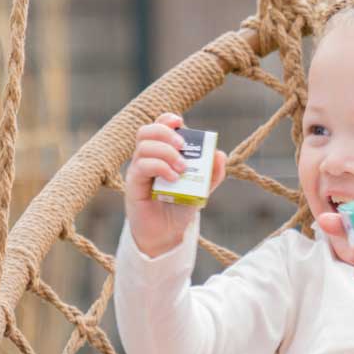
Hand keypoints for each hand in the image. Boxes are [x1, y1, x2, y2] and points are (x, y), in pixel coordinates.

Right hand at [124, 113, 226, 256]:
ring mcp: (139, 169)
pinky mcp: (134, 183)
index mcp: (162, 153)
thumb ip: (212, 173)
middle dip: (166, 133)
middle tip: (183, 145)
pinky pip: (142, 165)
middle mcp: (147, 157)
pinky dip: (160, 167)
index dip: (167, 119)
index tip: (180, 122)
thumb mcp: (202, 189)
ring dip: (166, 152)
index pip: (158, 126)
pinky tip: (174, 178)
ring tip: (182, 168)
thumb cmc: (180, 207)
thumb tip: (219, 154)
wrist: (167, 233)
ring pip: (144, 146)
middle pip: (147, 131)